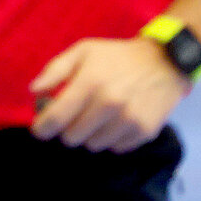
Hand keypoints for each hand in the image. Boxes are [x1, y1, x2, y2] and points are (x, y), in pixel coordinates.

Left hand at [30, 36, 189, 151]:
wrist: (166, 62)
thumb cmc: (117, 56)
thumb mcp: (83, 51)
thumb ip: (55, 71)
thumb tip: (34, 91)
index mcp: (90, 83)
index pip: (56, 117)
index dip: (42, 128)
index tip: (39, 130)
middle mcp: (109, 104)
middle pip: (72, 137)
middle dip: (67, 130)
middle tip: (73, 117)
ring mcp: (129, 120)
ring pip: (93, 145)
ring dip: (89, 135)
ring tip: (96, 117)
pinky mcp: (145, 132)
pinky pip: (115, 148)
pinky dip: (110, 139)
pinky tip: (114, 122)